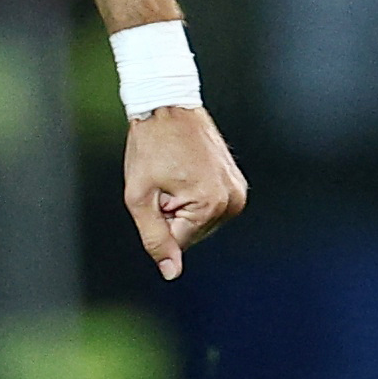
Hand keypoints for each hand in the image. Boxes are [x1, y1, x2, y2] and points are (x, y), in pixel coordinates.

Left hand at [123, 105, 246, 279]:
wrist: (167, 105)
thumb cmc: (150, 146)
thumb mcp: (139, 197)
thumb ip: (154, 238)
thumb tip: (171, 273)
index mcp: (210, 205)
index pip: (177, 242)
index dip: (157, 219)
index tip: (156, 189)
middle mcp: (232, 201)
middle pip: (191, 234)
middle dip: (171, 215)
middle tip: (164, 180)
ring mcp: (237, 192)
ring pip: (200, 222)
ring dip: (182, 206)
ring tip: (175, 173)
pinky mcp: (237, 183)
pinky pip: (209, 207)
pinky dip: (194, 197)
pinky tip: (186, 171)